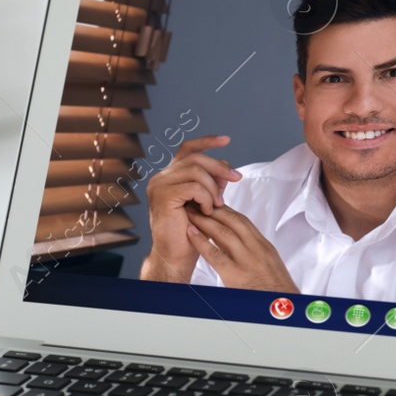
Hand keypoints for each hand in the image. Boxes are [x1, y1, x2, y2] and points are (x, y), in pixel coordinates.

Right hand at [140, 135, 242, 283]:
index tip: (227, 140)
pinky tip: (208, 211)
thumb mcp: (205, 203)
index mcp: (170, 176)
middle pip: (195, 158)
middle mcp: (161, 177)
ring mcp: (159, 185)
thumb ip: (212, 184)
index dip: (207, 141)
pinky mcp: (163, 196)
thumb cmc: (190, 233)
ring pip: (195, 170)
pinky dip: (205, 197)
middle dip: (219, 167)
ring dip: (213, 187)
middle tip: (236, 178)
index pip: (187, 149)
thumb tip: (226, 166)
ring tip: (217, 205)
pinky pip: (193, 186)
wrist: (176, 256)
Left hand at [185, 204, 298, 293]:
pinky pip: (215, 255)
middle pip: (233, 221)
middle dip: (213, 209)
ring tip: (190, 212)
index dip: (226, 210)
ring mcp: (247, 261)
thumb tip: (239, 246)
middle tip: (197, 201)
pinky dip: (201, 242)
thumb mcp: (269, 267)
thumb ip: (255, 254)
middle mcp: (257, 250)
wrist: (287, 310)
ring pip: (223, 233)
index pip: (243, 221)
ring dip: (204, 220)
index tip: (212, 203)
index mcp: (265, 247)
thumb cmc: (276, 292)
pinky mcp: (236, 275)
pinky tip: (191, 233)